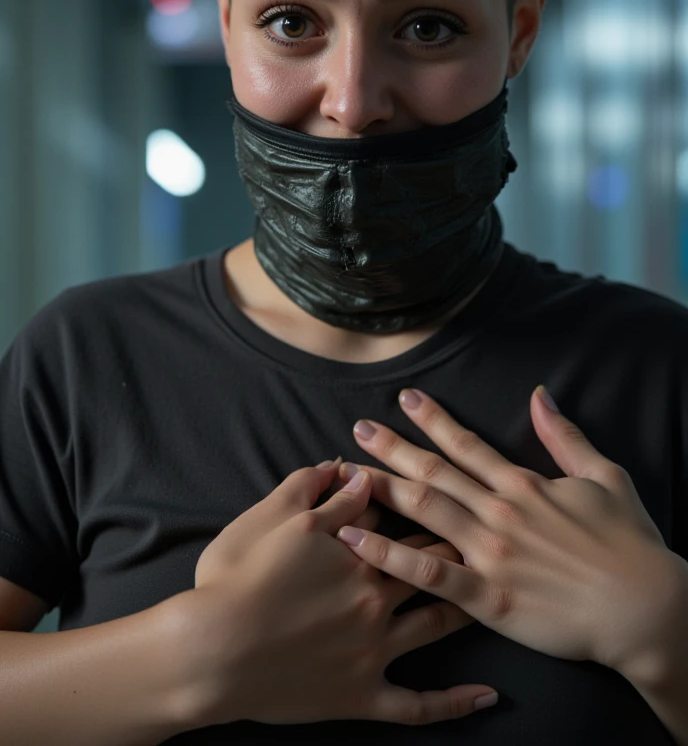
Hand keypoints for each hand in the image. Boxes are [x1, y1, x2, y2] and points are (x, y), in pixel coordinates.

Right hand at [184, 459, 497, 728]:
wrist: (211, 652)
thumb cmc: (235, 580)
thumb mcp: (271, 517)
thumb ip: (314, 488)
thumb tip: (349, 467)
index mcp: (356, 552)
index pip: (397, 515)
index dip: (414, 497)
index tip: (436, 486)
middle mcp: (375, 597)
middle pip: (428, 563)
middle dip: (458, 544)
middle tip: (487, 531)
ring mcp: (374, 649)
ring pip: (436, 623)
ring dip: (467, 604)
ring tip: (495, 590)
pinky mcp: (363, 695)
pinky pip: (418, 705)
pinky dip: (454, 702)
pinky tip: (487, 696)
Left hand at [336, 385, 674, 674]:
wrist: (646, 608)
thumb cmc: (630, 544)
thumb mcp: (605, 476)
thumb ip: (565, 436)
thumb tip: (540, 394)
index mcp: (524, 484)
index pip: (466, 444)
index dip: (433, 419)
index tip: (404, 399)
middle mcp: (499, 512)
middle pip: (434, 473)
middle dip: (392, 448)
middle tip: (357, 428)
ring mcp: (490, 554)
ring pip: (424, 513)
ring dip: (382, 489)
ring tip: (345, 475)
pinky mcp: (488, 598)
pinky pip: (428, 574)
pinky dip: (389, 555)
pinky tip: (356, 538)